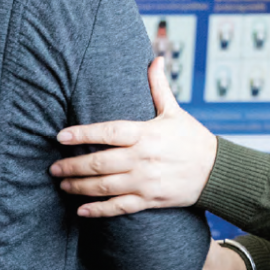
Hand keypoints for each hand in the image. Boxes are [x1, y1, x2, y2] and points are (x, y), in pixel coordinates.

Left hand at [50, 57, 217, 216]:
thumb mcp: (175, 111)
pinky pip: (119, 207)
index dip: (82, 134)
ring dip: (79, 186)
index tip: (60, 136)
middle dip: (72, 165)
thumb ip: (159, 87)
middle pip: (100, 162)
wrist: (216, 171)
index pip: (108, 132)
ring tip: (62, 184)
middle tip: (53, 167)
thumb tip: (154, 59)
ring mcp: (145, 181)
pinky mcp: (149, 200)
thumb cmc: (192, 138)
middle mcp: (142, 158)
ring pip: (104, 186)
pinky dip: (98, 210)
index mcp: (146, 133)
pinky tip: (81, 210)